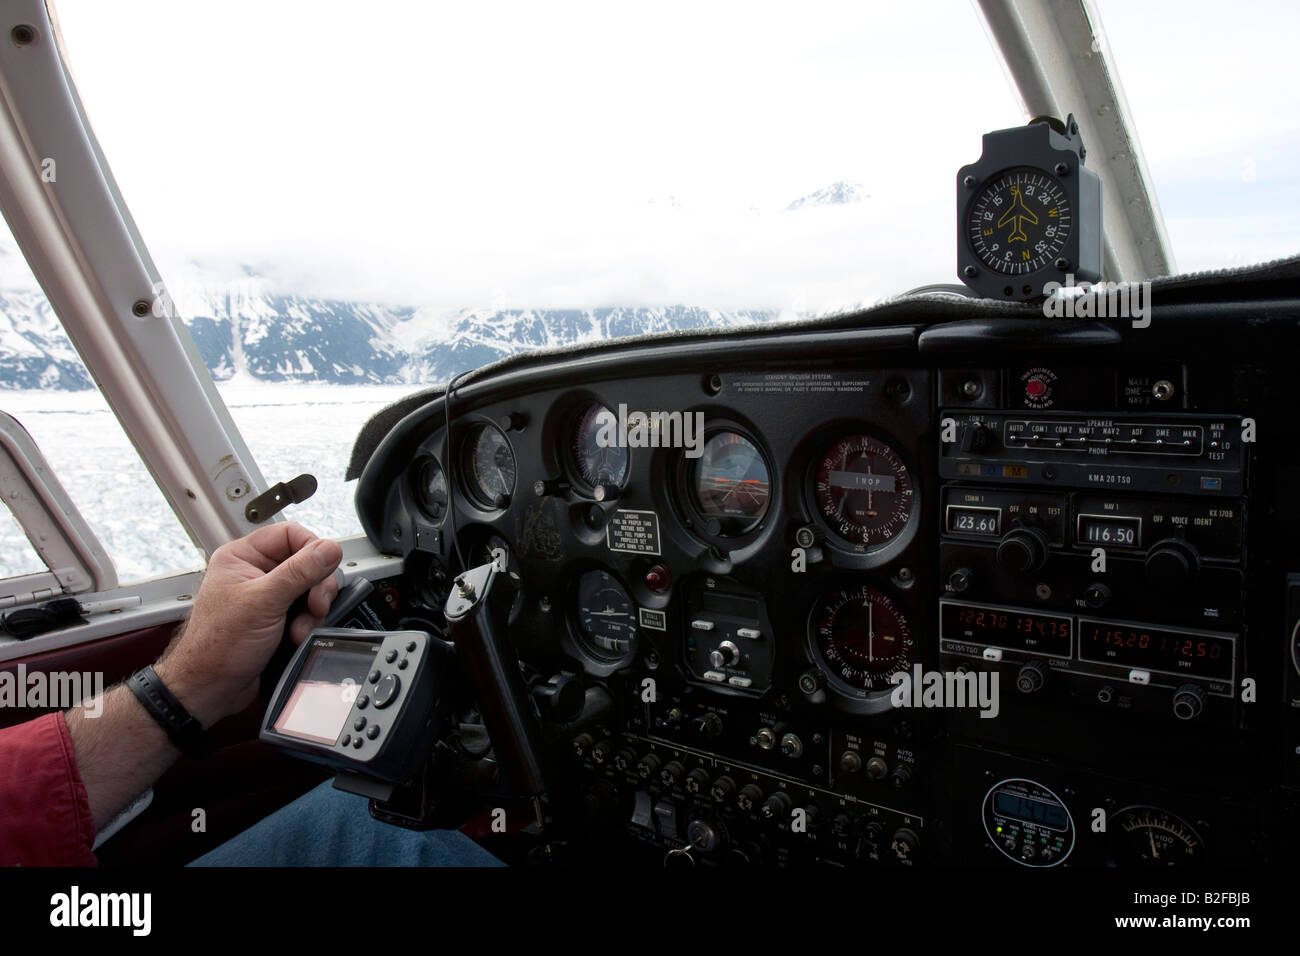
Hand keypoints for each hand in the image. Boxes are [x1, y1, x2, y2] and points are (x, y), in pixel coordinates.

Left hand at [155, 523, 341, 726]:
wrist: (210, 688)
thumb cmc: (216, 646)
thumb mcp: (264, 602)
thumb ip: (299, 572)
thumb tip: (328, 549)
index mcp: (242, 556)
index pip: (290, 534)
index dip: (312, 550)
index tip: (324, 568)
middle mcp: (255, 572)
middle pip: (306, 562)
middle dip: (315, 587)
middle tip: (314, 604)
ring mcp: (266, 596)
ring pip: (309, 588)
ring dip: (312, 610)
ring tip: (299, 628)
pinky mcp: (276, 617)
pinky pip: (305, 610)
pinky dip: (307, 623)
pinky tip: (296, 635)